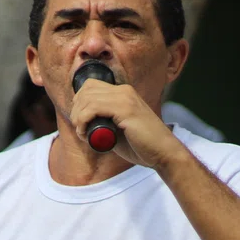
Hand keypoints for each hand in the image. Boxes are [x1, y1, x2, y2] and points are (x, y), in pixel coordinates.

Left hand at [69, 79, 188, 168]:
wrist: (163, 153)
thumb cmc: (139, 145)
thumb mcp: (116, 128)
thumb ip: (103, 120)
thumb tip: (81, 120)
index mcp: (123, 92)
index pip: (90, 86)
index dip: (79, 103)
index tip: (80, 122)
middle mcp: (124, 91)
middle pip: (86, 90)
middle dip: (76, 110)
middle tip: (80, 129)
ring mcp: (125, 98)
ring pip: (87, 99)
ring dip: (78, 118)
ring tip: (83, 133)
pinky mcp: (125, 109)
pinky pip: (92, 108)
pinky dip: (83, 121)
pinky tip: (85, 133)